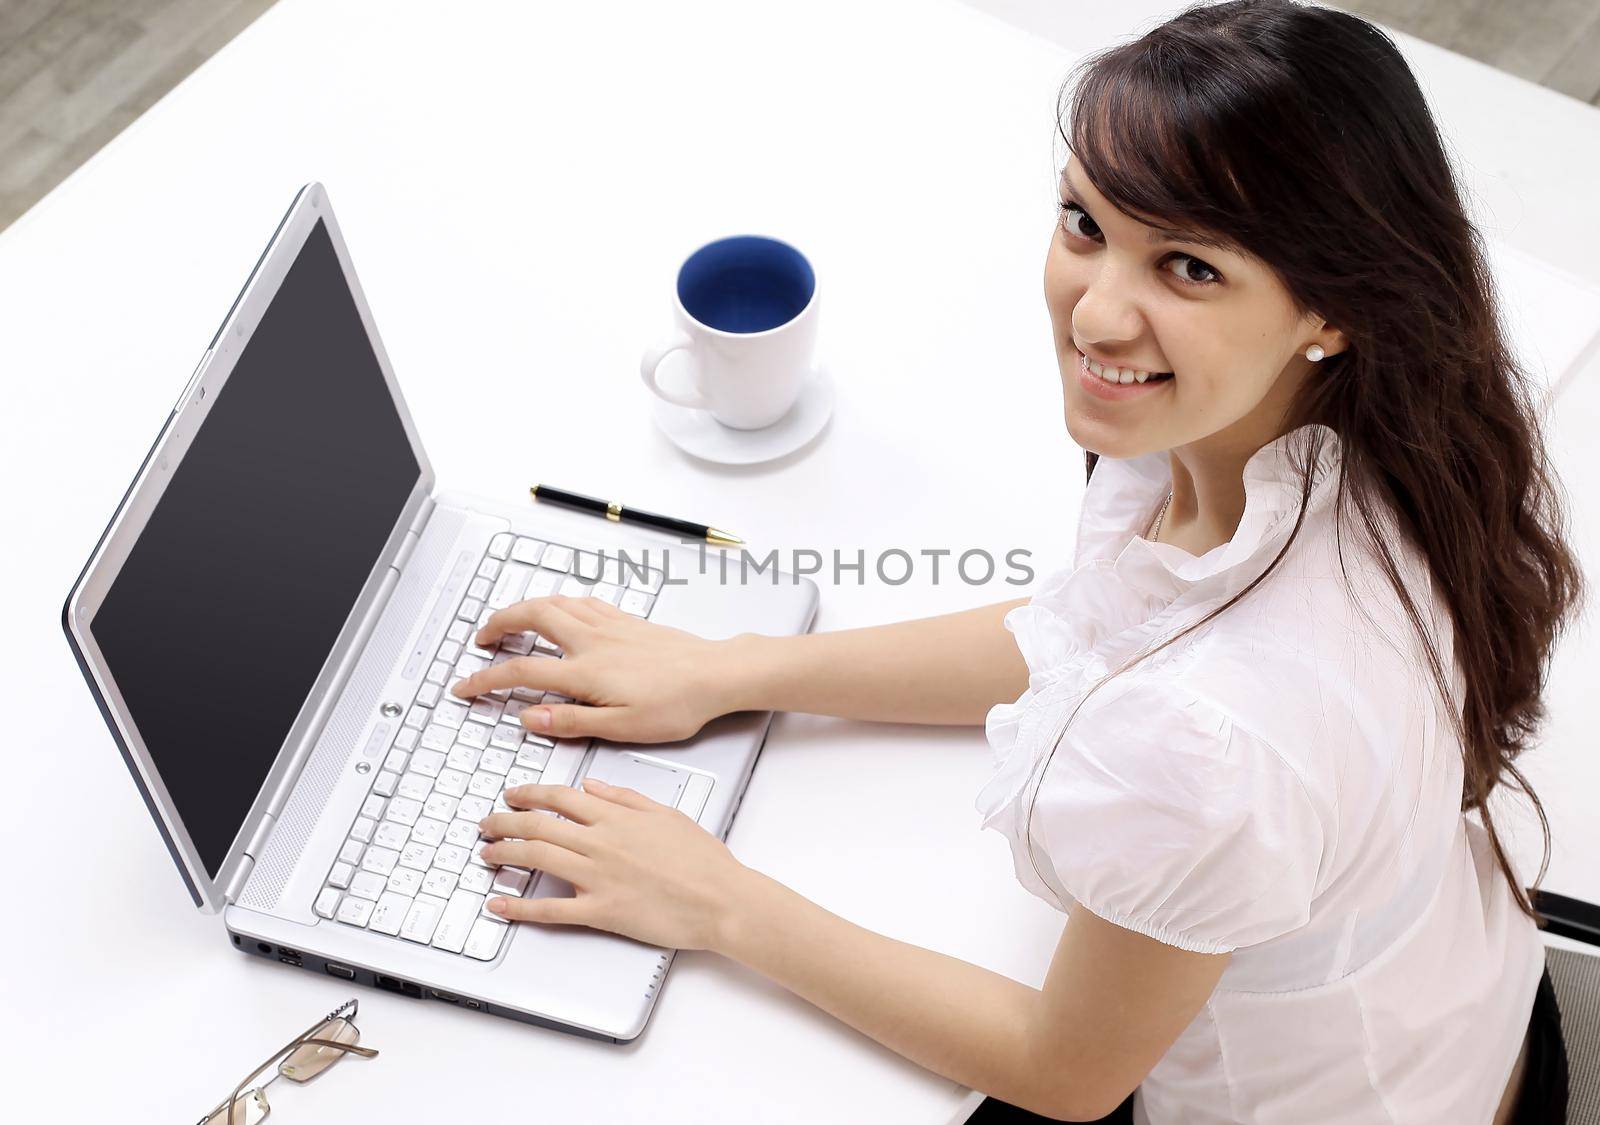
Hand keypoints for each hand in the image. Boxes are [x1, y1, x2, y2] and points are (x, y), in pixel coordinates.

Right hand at [449, 594, 744, 743]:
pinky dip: (559, 602)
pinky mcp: (627, 621)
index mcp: (585, 671)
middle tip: (482, 638)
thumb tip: (530, 718)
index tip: (466, 687)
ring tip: (511, 619)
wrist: (716, 674)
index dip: (485, 679)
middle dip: (499, 623)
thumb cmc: (678, 703)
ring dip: (525, 607)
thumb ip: (571, 721)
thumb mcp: (621, 727)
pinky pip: (582, 601)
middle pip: (531, 618)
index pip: (521, 672)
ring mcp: (610, 626)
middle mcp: (593, 641)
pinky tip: (561, 609)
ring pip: (555, 602)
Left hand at [478, 778, 750, 951]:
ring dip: (505, 854)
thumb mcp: (667, 814)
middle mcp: (601, 843)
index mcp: (616, 817)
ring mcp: (598, 878)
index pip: (560, 798)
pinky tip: (500, 904)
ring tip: (487, 855)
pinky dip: (519, 907)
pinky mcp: (601, 911)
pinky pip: (550, 909)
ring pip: (537, 859)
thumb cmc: (703, 860)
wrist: (721, 898)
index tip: (512, 795)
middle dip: (505, 822)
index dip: (529, 794)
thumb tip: (594, 786)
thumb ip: (625, 797)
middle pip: (538, 826)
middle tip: (488, 824)